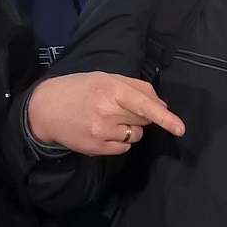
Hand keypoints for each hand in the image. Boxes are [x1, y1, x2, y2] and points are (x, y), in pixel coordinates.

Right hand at [26, 73, 185, 155]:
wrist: (46, 109)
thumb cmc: (79, 89)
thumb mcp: (105, 77)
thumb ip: (136, 87)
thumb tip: (162, 104)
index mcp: (110, 89)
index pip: (144, 105)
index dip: (164, 117)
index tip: (180, 128)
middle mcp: (107, 112)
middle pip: (144, 120)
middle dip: (140, 115)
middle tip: (120, 107)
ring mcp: (101, 133)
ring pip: (136, 136)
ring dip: (131, 128)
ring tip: (109, 119)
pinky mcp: (97, 149)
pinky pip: (124, 148)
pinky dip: (120, 140)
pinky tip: (104, 130)